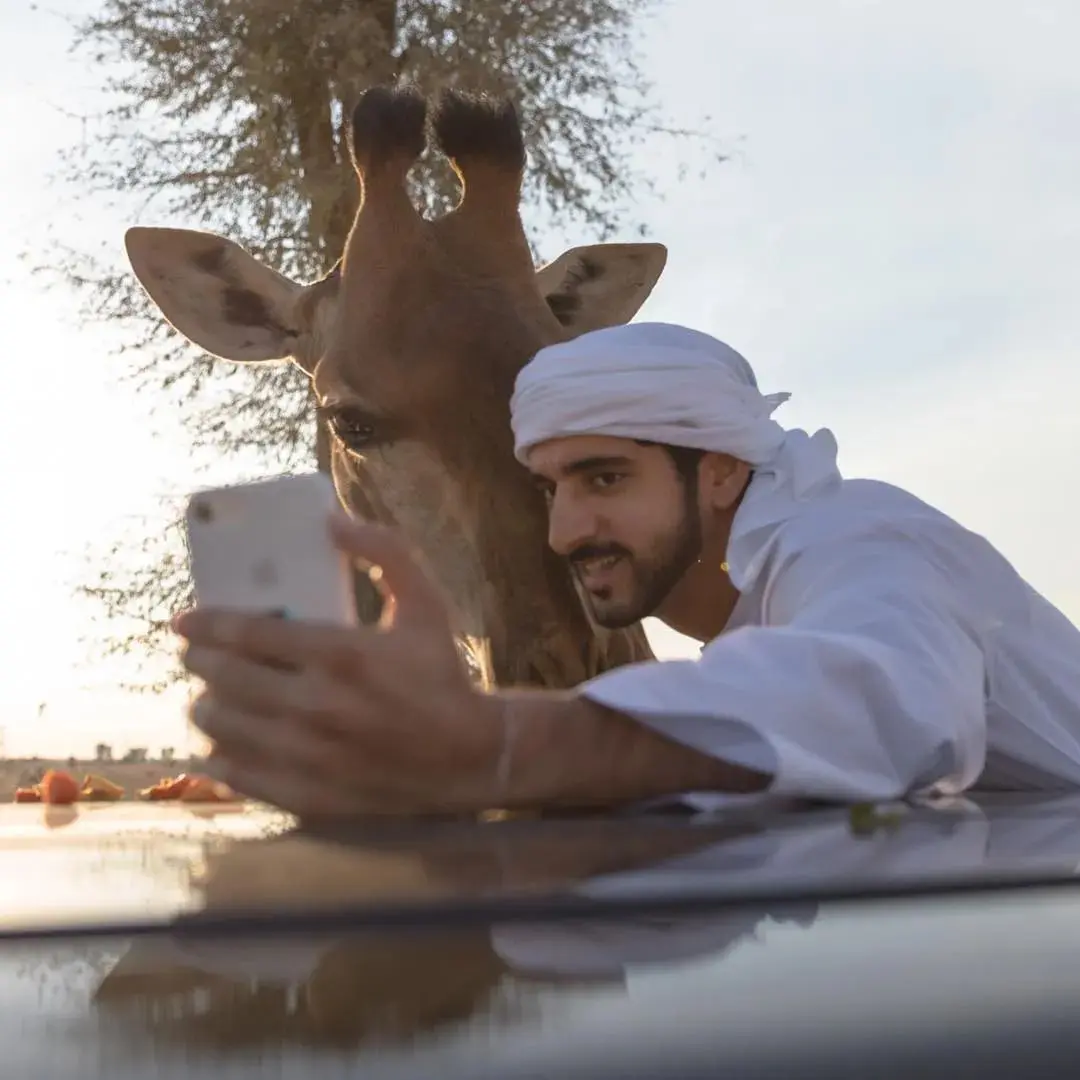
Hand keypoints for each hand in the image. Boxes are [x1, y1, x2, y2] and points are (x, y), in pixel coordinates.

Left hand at [174, 513, 503, 818]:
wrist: (469, 756)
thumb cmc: (441, 675)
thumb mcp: (425, 604)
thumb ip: (385, 553)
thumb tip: (331, 522)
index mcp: (341, 654)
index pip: (246, 633)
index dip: (204, 624)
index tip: (185, 620)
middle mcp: (317, 706)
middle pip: (224, 679)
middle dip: (199, 662)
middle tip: (196, 655)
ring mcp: (307, 756)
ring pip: (222, 727)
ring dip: (206, 705)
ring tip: (212, 696)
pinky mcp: (306, 795)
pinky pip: (236, 774)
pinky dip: (220, 755)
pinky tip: (224, 743)